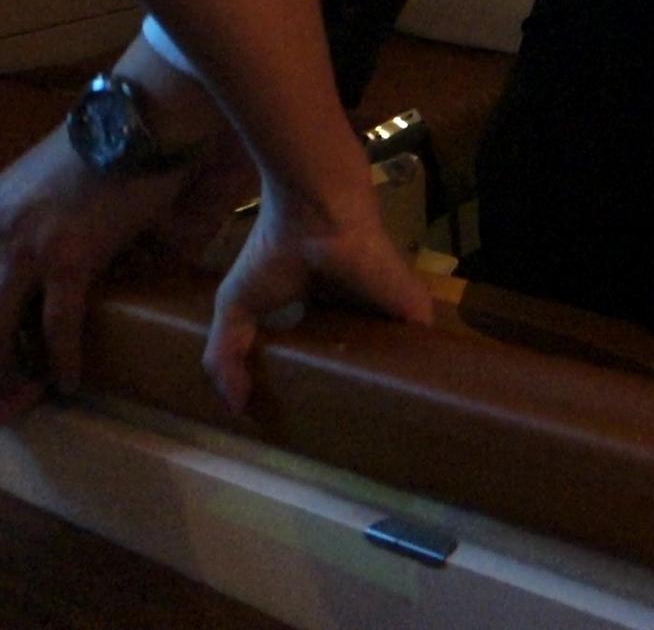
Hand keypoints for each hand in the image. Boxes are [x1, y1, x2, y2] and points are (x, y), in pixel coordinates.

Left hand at [0, 129, 191, 393]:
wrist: (143, 119)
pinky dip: (61, 360)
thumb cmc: (117, 142)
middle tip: (7, 379)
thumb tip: (89, 256)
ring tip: (30, 391)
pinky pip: (55, 326)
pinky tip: (69, 383)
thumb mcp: (62, 182)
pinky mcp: (65, 261)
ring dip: (12, 364)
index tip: (5, 338)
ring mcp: (24, 246)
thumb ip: (54, 220)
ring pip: (1, 325)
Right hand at [202, 181, 432, 413]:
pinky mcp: (415, 312)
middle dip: (362, 394)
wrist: (317, 213)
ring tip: (387, 435)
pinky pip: (426, 354)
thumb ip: (227, 355)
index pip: (331, 352)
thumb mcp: (236, 306)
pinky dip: (424, 379)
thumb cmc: (275, 252)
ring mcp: (390, 313)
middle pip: (367, 361)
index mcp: (324, 310)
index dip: (324, 380)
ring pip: (399, 362)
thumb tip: (236, 407)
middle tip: (352, 438)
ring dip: (396, 391)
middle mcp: (360, 313)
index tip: (316, 420)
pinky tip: (417, 414)